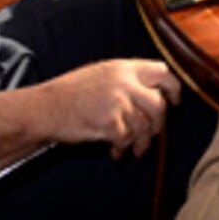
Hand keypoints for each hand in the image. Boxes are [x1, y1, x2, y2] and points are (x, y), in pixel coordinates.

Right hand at [37, 59, 181, 157]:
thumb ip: (126, 79)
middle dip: (158, 123)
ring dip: (141, 142)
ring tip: (133, 149)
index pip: (163, 72)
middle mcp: (123, 82)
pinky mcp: (109, 123)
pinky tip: (116, 152)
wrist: (44, 108)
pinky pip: (127, 139)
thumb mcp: (100, 74)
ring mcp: (117, 102)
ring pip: (144, 126)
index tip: (174, 101)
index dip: (173, 88)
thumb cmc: (68, 93)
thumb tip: (152, 92)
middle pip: (159, 104)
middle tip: (152, 133)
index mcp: (122, 67)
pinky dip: (123, 149)